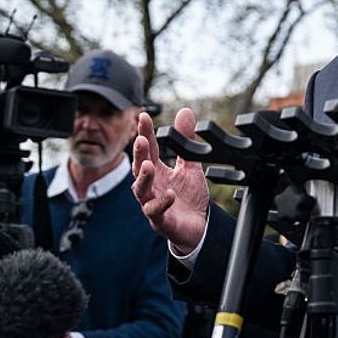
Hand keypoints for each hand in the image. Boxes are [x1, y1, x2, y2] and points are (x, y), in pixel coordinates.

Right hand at [131, 109, 208, 254]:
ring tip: (149, 166)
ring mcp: (153, 203)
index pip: (149, 149)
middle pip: (140, 168)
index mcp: (157, 172)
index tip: (143, 116)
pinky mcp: (160, 220)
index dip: (145, 133)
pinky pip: (156, 212)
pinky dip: (161, 203)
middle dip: (139, 154)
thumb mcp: (190, 165)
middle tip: (141, 140)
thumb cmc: (188, 197)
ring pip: (141, 191)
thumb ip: (186, 141)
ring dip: (143, 178)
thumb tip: (184, 111)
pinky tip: (170, 194)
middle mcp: (151, 186)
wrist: (198, 226)